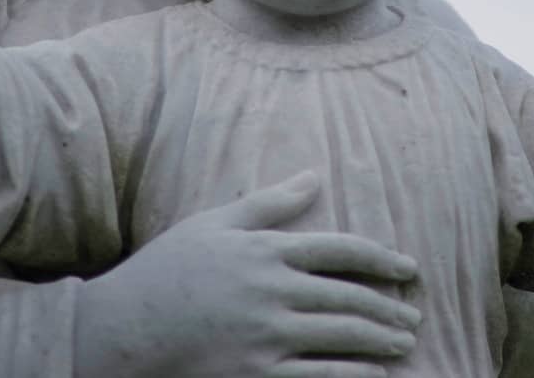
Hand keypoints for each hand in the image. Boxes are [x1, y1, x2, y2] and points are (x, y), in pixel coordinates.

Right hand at [75, 171, 421, 377]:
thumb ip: (269, 203)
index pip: (340, 249)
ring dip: (381, 339)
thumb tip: (314, 176)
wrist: (119, 330)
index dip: (381, 259)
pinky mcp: (255, 375)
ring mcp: (265, 336)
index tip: (407, 268)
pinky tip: (378, 375)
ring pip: (342, 335)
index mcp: (265, 249)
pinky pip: (319, 377)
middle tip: (414, 314)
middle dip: (388, 305)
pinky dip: (354, 376)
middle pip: (348, 296)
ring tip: (403, 342)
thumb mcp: (214, 223)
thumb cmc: (166, 272)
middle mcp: (271, 290)